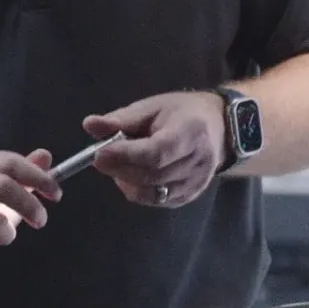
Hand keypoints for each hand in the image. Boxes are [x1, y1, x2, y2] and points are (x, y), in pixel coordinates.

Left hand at [83, 92, 225, 208]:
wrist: (218, 128)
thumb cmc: (181, 113)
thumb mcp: (152, 107)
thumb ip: (121, 119)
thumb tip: (89, 125)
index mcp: (190, 132)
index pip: (156, 151)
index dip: (126, 155)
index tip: (100, 153)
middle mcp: (198, 161)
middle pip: (153, 175)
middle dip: (121, 169)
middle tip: (100, 159)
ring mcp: (196, 182)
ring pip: (153, 192)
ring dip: (127, 181)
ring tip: (116, 165)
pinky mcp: (190, 196)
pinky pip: (157, 200)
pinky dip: (138, 191)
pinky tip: (131, 176)